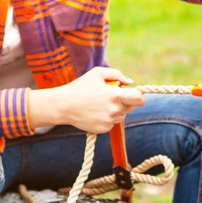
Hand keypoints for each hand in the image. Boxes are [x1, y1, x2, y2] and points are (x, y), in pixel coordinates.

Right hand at [29, 67, 144, 133]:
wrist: (62, 105)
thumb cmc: (80, 86)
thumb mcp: (97, 73)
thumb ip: (117, 74)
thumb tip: (130, 82)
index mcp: (115, 95)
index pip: (139, 99)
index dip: (138, 96)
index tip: (132, 94)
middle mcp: (114, 110)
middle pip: (131, 107)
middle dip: (125, 101)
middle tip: (109, 96)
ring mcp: (109, 121)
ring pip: (122, 115)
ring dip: (116, 110)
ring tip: (99, 104)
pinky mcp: (103, 129)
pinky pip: (112, 123)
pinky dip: (108, 118)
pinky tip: (95, 112)